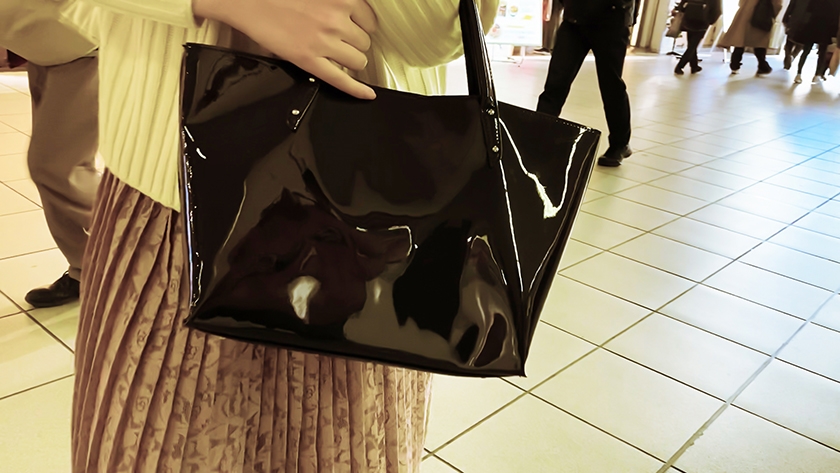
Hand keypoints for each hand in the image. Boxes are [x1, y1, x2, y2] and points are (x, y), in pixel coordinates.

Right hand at [194, 0, 377, 99]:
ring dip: (351, 61)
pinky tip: (367, 94)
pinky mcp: (309, 60)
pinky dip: (357, 90)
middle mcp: (336, 20)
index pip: (370, 22)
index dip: (362, 28)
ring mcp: (324, 42)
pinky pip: (342, 80)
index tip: (357, 30)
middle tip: (339, 41)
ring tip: (336, 56)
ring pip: (358, 61)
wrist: (249, 2)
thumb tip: (352, 18)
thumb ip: (338, 4)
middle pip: (364, 43)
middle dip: (354, 44)